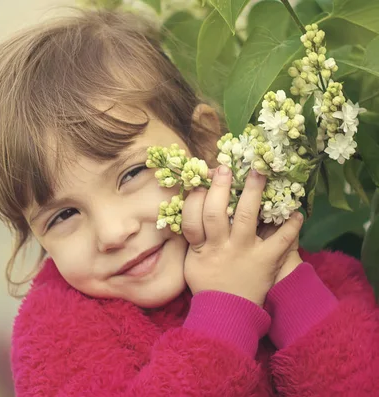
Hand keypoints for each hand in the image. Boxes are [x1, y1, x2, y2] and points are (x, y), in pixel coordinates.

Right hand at [181, 165, 303, 306]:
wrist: (227, 312)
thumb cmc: (207, 284)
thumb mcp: (191, 262)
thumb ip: (191, 240)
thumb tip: (190, 212)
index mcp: (201, 247)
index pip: (193, 217)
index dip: (195, 196)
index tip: (201, 179)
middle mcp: (222, 246)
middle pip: (218, 212)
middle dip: (222, 187)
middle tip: (227, 167)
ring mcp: (245, 252)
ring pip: (248, 218)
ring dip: (255, 194)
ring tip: (260, 173)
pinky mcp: (266, 260)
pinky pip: (280, 240)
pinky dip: (291, 225)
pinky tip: (296, 211)